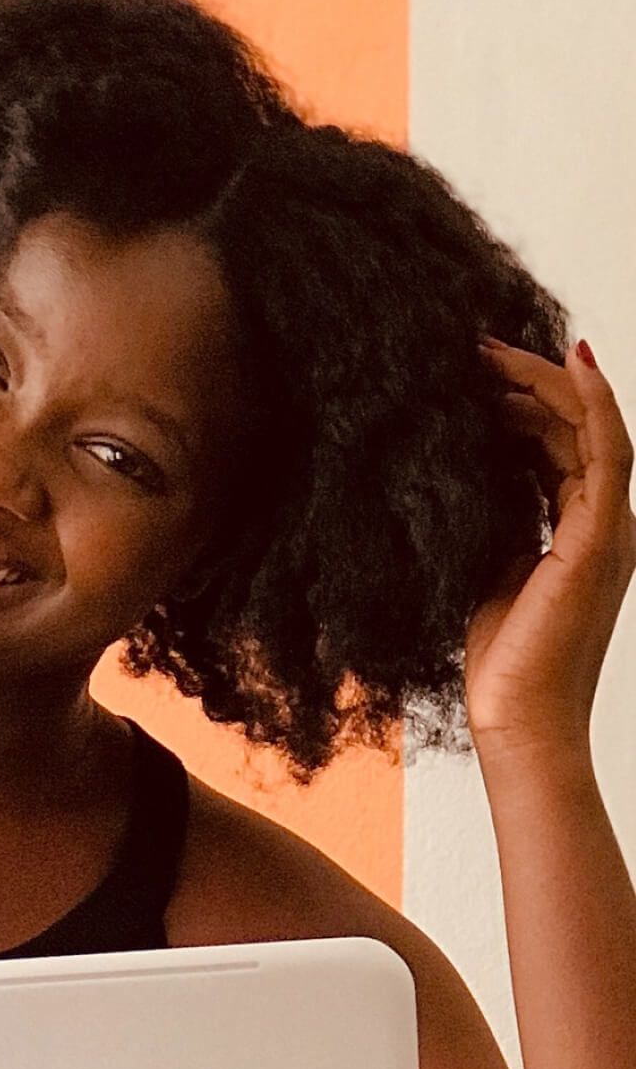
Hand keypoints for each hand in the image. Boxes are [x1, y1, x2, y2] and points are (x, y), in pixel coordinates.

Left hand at [463, 338, 635, 754]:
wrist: (518, 719)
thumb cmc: (500, 658)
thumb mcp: (485, 567)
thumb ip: (492, 520)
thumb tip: (462, 470)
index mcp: (576, 531)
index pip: (554, 445)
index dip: (518, 401)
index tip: (469, 372)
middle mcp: (601, 524)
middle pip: (572, 427)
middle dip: (525, 382)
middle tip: (473, 349)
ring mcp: (608, 530)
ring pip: (590, 429)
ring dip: (545, 381)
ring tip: (492, 351)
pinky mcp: (599, 540)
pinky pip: (606, 453)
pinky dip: (593, 402)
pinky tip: (570, 361)